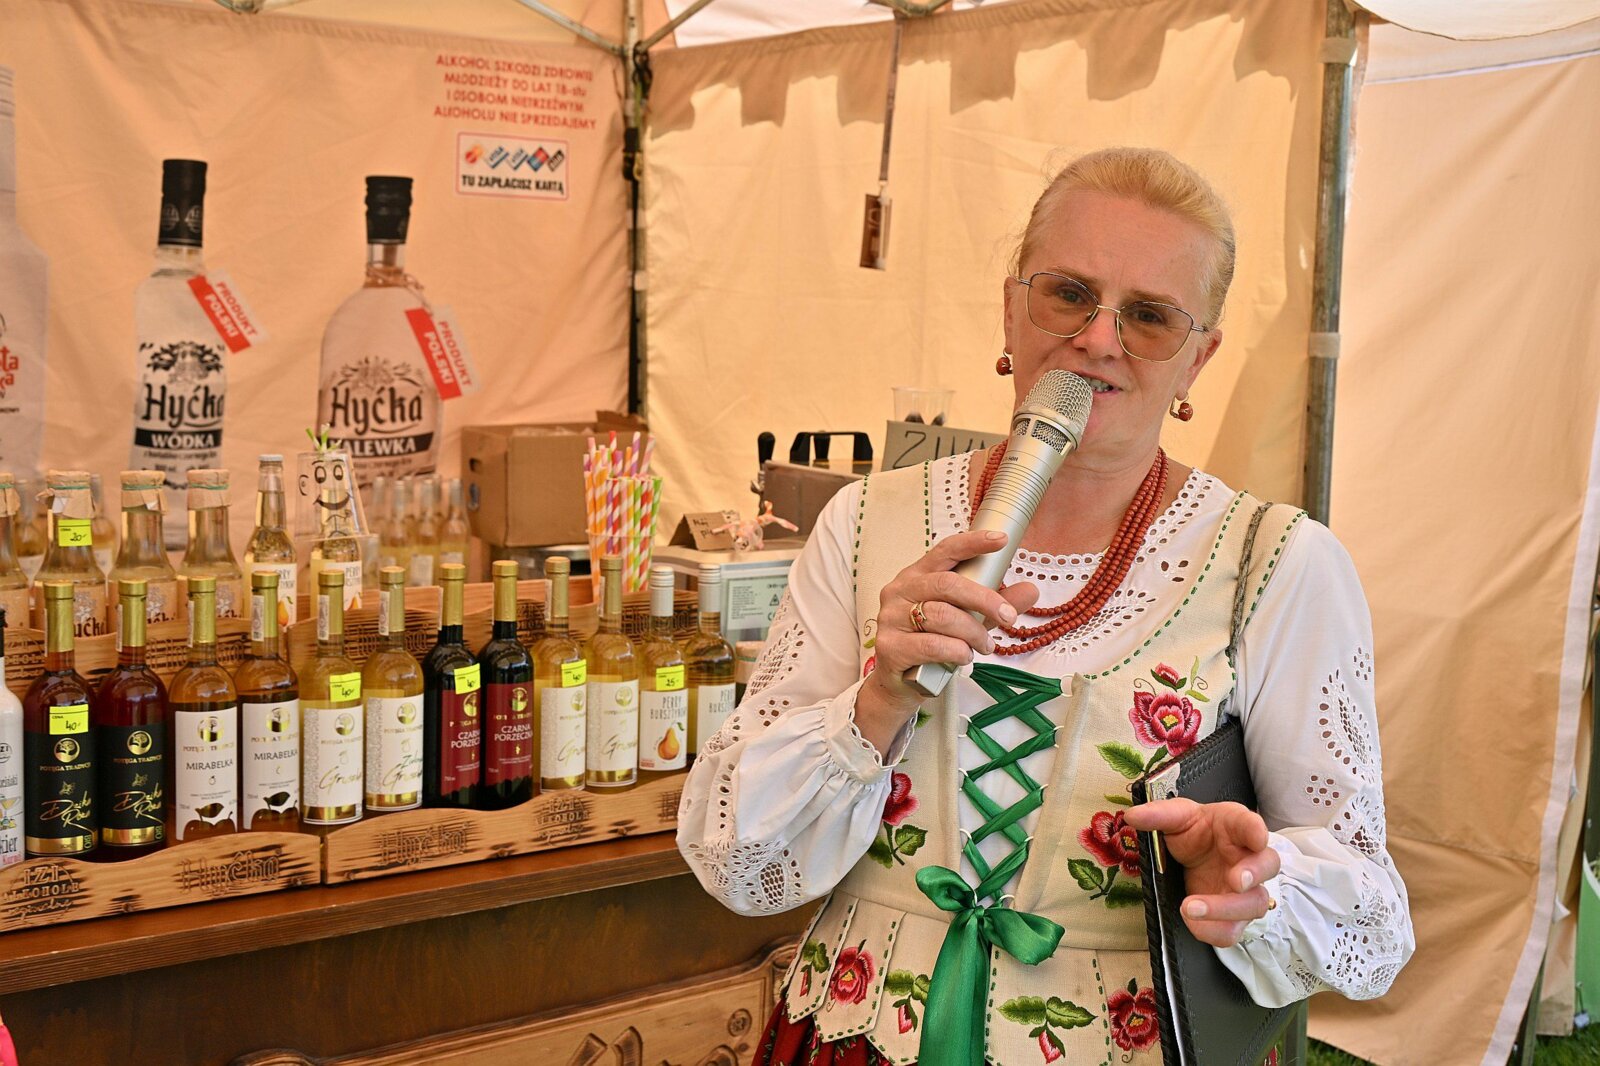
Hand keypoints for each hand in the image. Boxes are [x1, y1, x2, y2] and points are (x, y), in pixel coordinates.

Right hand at [853, 530, 1038, 751]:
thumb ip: (994, 604)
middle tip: (1008, 616)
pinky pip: (932, 645)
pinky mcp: (890, 646)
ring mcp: (891, 618)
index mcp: (918, 576)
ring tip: (985, 646)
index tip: (1001, 540)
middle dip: (985, 599)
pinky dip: (956, 651)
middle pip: (946, 584)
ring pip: (942, 616)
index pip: (945, 550)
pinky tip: (963, 656)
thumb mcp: (967, 620)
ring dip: (973, 633)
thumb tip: (1031, 590)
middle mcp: (900, 591)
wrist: (899, 684)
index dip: (973, 543)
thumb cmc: (932, 644)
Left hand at [1122, 799, 1281, 947]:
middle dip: (1253, 874)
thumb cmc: (1195, 831)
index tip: (1257, 836)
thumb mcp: (1176, 817)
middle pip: (1266, 866)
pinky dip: (1213, 930)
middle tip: (1236, 880)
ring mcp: (1246, 890)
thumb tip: (1133, 816)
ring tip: (1190, 907)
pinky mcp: (1233, 916)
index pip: (1251, 824)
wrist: (1196, 855)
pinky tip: (1192, 922)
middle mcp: (1249, 858)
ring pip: (1253, 904)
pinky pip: (1232, 931)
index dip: (1256, 830)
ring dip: (1225, 909)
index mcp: (1236, 826)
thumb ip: (1159, 815)